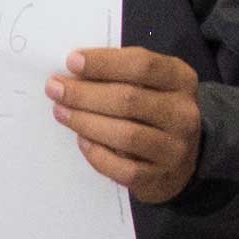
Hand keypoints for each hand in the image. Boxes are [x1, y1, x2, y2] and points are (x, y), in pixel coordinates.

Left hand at [52, 44, 205, 202]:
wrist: (181, 160)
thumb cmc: (154, 112)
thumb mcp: (150, 85)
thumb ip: (121, 75)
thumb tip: (73, 73)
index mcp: (181, 80)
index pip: (143, 65)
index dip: (104, 62)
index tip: (72, 61)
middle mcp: (183, 113)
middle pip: (129, 99)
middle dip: (85, 94)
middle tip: (55, 89)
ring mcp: (174, 148)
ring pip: (126, 134)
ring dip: (86, 122)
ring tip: (61, 112)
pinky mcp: (160, 178)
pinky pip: (123, 169)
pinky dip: (98, 154)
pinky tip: (82, 141)